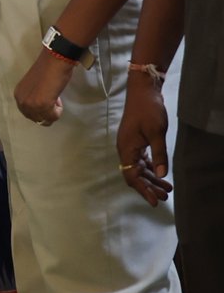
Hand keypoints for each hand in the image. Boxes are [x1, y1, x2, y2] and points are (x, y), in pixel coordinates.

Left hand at [13, 49, 75, 125]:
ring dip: (53, 113)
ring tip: (55, 99)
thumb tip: (41, 109)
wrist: (54, 61)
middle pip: (36, 119)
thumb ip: (33, 98)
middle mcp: (21, 101)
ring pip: (45, 120)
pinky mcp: (42, 105)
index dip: (41, 110)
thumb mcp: (33, 87)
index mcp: (18, 95)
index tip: (48, 99)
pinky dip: (58, 111)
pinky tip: (58, 99)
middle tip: (54, 100)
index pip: (29, 114)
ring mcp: (31, 105)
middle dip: (47, 113)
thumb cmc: (47, 70)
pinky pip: (53, 117)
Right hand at [117, 75, 171, 204]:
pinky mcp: (136, 141)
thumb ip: (159, 154)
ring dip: (152, 179)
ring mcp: (130, 145)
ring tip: (167, 189)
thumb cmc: (148, 110)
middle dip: (149, 187)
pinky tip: (160, 173)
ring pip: (139, 168)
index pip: (132, 176)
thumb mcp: (156, 132)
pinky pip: (142, 160)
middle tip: (165, 197)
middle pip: (135, 174)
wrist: (143, 92)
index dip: (143, 189)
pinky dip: (151, 168)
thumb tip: (162, 175)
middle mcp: (126, 149)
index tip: (154, 201)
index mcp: (127, 149)